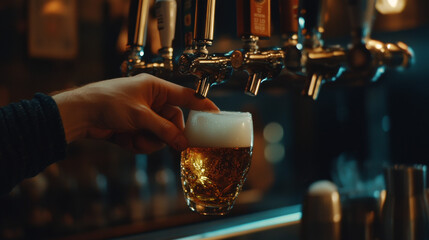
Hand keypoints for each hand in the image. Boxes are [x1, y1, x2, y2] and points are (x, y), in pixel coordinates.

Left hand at [53, 74, 218, 152]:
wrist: (80, 114)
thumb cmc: (107, 102)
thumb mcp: (140, 116)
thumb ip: (164, 130)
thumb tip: (183, 143)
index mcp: (155, 88)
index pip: (186, 96)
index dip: (202, 105)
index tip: (216, 114)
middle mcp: (152, 101)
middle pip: (173, 122)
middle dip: (167, 134)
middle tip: (166, 142)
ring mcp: (143, 116)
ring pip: (160, 135)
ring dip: (150, 141)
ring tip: (135, 139)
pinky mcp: (135, 129)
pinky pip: (147, 141)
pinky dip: (138, 144)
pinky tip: (125, 140)